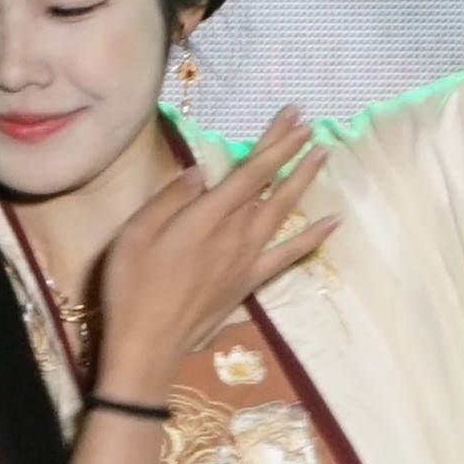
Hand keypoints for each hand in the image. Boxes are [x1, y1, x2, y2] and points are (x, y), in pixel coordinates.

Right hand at [84, 109, 339, 401]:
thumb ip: (169, 199)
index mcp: (206, 217)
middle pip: (269, 184)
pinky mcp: (249, 282)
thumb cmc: (132, 287)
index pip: (250, 171)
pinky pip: (288, 255)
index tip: (293, 118)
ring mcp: (247, 259)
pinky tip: (332, 222)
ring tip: (322, 156)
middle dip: (290, 151)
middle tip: (309, 123)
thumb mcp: (134, 234)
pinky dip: (312, 238)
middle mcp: (234, 233)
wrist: (148, 345)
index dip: (274, 142)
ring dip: (304, 181)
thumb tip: (200, 171)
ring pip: (283, 211)